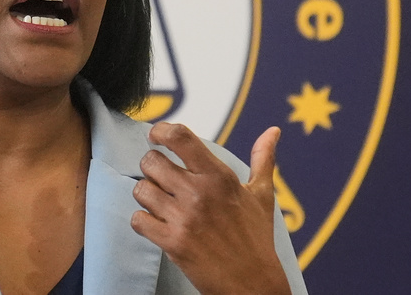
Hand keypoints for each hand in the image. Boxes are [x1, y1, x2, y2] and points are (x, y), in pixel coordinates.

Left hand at [131, 123, 290, 294]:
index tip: (157, 137)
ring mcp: (184, 218)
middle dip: (152, 168)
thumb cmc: (256, 239)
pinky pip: (138, 219)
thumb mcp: (262, 196)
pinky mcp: (172, 242)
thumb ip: (262, 159)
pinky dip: (143, 221)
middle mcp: (199, 193)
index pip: (179, 137)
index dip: (160, 131)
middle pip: (151, 161)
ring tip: (162, 203)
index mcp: (219, 176)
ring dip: (147, 195)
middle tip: (162, 178)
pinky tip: (157, 224)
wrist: (254, 285)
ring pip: (141, 189)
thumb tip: (273, 131)